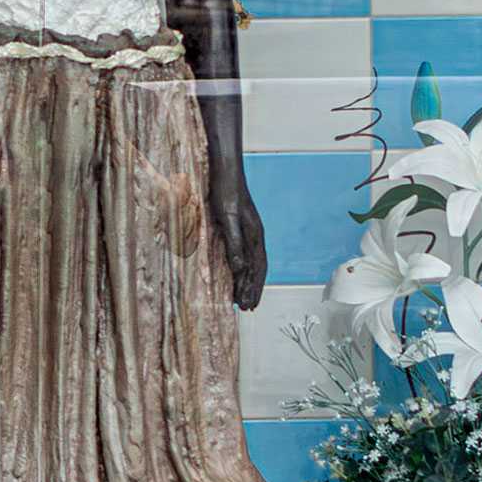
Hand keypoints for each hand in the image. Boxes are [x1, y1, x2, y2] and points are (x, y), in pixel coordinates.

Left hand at [209, 168, 266, 310]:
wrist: (224, 172)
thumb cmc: (225, 193)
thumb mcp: (228, 220)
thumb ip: (234, 245)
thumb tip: (239, 270)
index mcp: (255, 236)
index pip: (258, 269)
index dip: (255, 288)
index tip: (250, 305)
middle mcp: (254, 236)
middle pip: (256, 269)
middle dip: (252, 290)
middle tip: (247, 308)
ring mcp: (247, 232)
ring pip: (250, 263)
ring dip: (247, 282)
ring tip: (242, 298)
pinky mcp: (237, 227)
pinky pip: (242, 254)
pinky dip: (240, 268)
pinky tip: (235, 274)